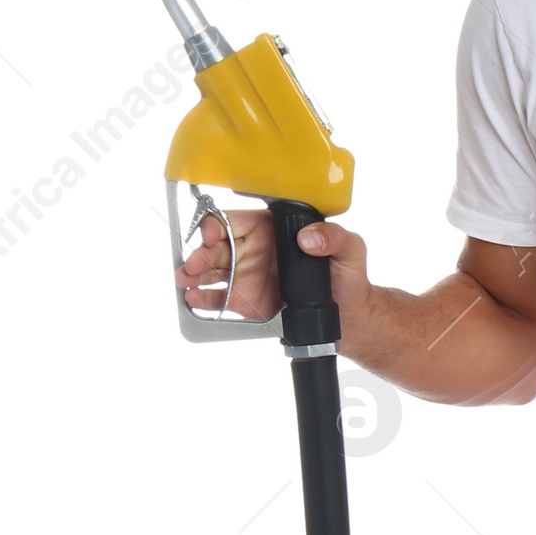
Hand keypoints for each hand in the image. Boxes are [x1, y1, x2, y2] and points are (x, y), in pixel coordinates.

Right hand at [177, 209, 371, 338]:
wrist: (348, 314)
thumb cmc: (347, 275)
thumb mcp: (350, 249)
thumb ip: (334, 236)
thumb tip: (309, 237)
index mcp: (272, 229)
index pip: (238, 219)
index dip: (219, 223)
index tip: (213, 233)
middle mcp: (254, 249)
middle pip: (217, 245)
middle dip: (201, 253)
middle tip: (194, 264)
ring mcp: (246, 274)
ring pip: (212, 270)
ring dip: (194, 274)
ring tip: (185, 282)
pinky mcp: (245, 300)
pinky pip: (219, 298)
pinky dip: (204, 299)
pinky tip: (194, 300)